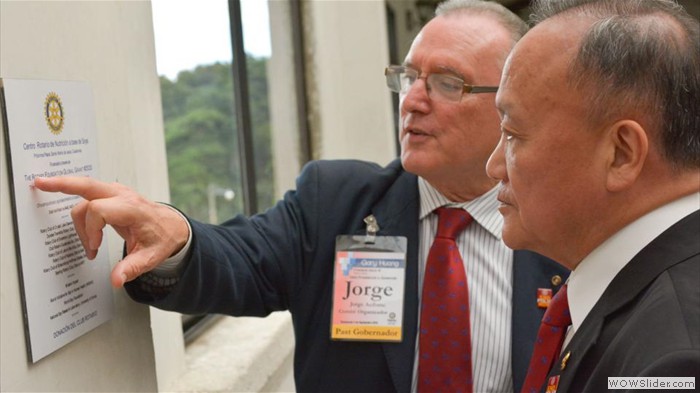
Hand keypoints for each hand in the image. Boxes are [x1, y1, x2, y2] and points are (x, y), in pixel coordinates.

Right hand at [33, 177, 189, 287]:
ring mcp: (116, 191)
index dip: (90, 231)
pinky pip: (88, 191)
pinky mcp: (111, 194)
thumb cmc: (162, 238)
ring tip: (89, 245)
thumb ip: (132, 268)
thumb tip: (116, 280)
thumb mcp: (151, 257)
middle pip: (87, 185)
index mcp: (132, 208)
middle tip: (40, 184)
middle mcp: (123, 195)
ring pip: (84, 191)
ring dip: (78, 218)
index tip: (94, 248)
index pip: (99, 210)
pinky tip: (61, 196)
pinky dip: (74, 195)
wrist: (172, 226)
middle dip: (62, 184)